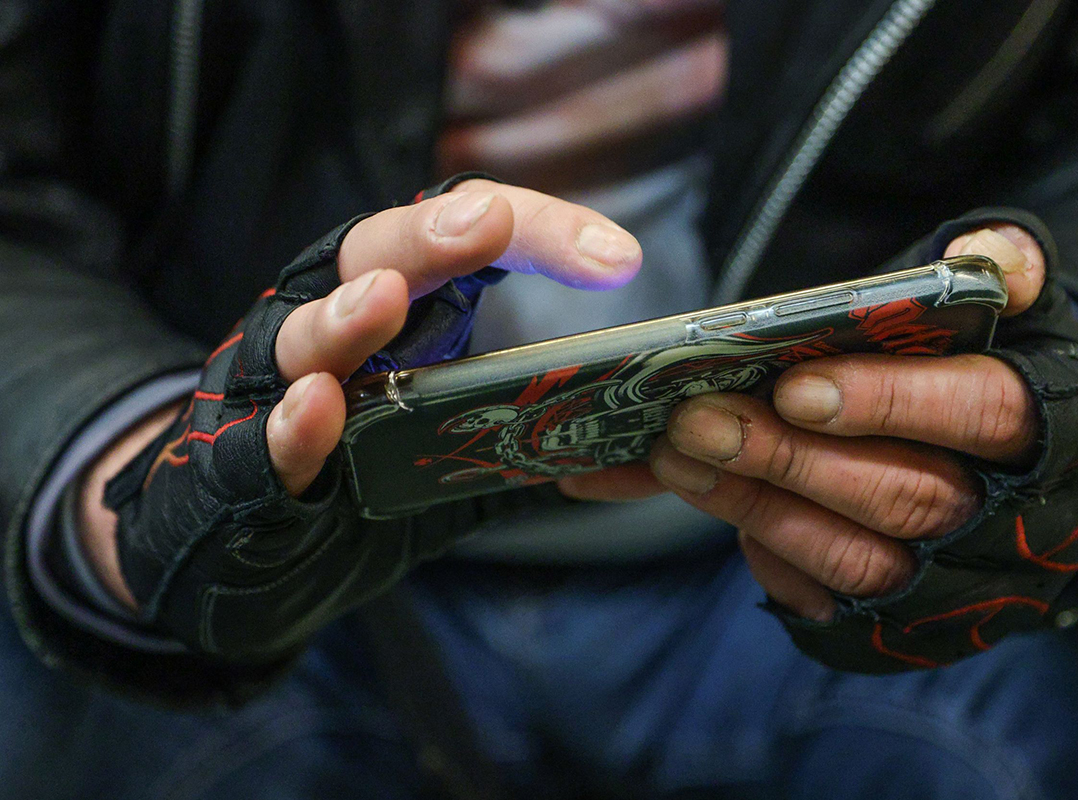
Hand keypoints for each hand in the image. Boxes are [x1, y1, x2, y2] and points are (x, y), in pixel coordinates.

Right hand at [81, 178, 640, 654]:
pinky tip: (318, 408)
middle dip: (429, 238)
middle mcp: (329, 328)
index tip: (615, 259)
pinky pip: (260, 439)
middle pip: (373, 256)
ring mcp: (274, 391)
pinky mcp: (235, 465)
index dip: (535, 235)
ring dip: (347, 317)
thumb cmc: (349, 481)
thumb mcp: (448, 447)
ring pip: (303, 335)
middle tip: (486, 224)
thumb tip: (617, 444)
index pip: (463, 244)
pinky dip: (290, 426)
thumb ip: (516, 435)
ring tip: (387, 298)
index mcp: (395, 311)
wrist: (231, 554)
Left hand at [562, 216, 1077, 670]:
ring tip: (678, 455)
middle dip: (790, 459)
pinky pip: (825, 599)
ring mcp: (955, 582)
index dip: (890, 402)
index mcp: (1052, 425)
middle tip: (697, 419)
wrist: (1007, 466)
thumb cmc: (986, 372)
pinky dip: (762, 550)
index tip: (794, 387)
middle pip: (902, 498)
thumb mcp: (1010, 314)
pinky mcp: (898, 622)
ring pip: (855, 559)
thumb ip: (1001, 270)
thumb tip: (983, 254)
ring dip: (757, 505)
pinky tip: (709, 496)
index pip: (982, 415)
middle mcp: (1010, 519)